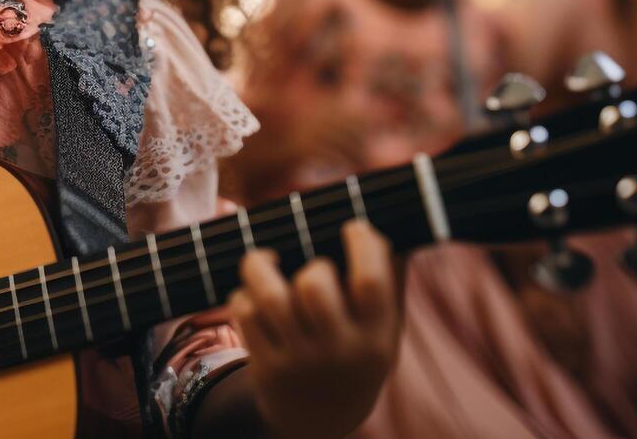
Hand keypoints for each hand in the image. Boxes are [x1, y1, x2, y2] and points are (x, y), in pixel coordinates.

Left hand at [228, 222, 400, 438]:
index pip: (370, 283)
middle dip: (312, 265)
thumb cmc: (356, 356)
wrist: (318, 423)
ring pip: (271, 297)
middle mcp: (338, 352)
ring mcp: (299, 361)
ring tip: (265, 261)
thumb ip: (391, 281)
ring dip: (261, 267)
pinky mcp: (267, 367)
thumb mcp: (386, 331)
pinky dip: (244, 296)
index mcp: (376, 338)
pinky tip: (254, 296)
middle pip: (314, 286)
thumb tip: (392, 218)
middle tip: (311, 268)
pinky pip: (246, 315)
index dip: (362, 243)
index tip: (354, 227)